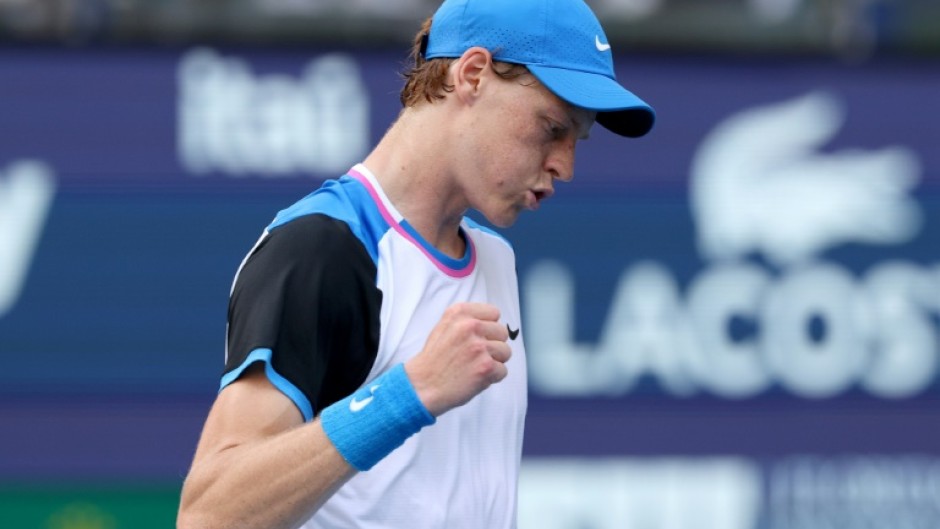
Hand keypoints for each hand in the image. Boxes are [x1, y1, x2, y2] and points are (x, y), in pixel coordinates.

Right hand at [404, 302, 510, 416]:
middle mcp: (470, 326)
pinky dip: (492, 377)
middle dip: (493, 345)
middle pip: (502, 332)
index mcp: (459, 313)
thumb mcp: (444, 327)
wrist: (422, 386)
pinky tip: (475, 377)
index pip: (493, 313)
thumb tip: (491, 322)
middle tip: (475, 355)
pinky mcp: (486, 366)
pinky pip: (503, 370)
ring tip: (474, 367)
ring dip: (494, 362)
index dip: (488, 327)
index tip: (478, 337)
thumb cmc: (434, 360)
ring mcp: (479, 346)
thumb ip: (466, 320)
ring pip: (505, 352)